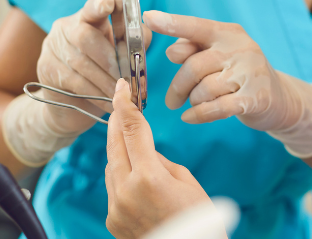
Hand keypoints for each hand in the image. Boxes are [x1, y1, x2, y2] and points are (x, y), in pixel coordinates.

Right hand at [37, 0, 150, 133]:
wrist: (72, 104)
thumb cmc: (103, 72)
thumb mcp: (120, 54)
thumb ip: (133, 41)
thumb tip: (142, 35)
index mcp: (88, 17)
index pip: (93, 7)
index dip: (100, 4)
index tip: (110, 3)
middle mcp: (66, 27)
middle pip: (85, 37)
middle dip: (109, 59)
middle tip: (126, 78)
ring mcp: (53, 46)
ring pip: (80, 62)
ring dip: (105, 80)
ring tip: (121, 93)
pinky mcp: (45, 68)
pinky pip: (74, 81)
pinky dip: (95, 93)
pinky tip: (108, 102)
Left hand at [105, 78, 212, 238]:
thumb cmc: (200, 223)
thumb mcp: (187, 182)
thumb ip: (161, 162)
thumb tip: (145, 151)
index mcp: (149, 178)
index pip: (132, 130)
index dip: (125, 105)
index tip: (121, 88)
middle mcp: (126, 192)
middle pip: (114, 144)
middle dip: (117, 121)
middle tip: (121, 102)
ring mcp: (116, 208)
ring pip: (111, 166)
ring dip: (120, 150)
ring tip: (135, 141)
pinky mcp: (113, 221)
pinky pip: (113, 187)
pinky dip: (122, 175)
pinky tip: (137, 175)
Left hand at [143, 11, 311, 157]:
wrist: (280, 98)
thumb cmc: (240, 75)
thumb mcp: (218, 57)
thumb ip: (194, 51)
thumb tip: (172, 51)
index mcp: (228, 33)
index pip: (196, 26)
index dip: (172, 23)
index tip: (148, 18)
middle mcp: (241, 48)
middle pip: (194, 66)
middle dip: (177, 86)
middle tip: (170, 101)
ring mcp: (251, 72)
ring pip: (204, 89)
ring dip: (192, 101)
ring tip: (193, 105)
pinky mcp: (256, 97)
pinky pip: (217, 107)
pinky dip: (199, 115)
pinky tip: (190, 118)